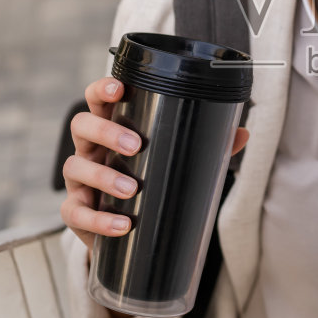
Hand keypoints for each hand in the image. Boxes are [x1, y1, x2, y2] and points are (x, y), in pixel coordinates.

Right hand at [59, 76, 248, 250]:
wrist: (127, 230)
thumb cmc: (147, 182)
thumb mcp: (170, 162)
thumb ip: (204, 146)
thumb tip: (242, 134)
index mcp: (110, 128)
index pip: (98, 100)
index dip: (101, 90)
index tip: (118, 88)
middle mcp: (89, 149)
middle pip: (82, 126)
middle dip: (106, 131)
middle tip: (136, 144)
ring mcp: (78, 180)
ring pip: (75, 167)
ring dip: (103, 176)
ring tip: (131, 188)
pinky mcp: (76, 212)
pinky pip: (76, 212)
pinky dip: (98, 220)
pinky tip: (121, 225)